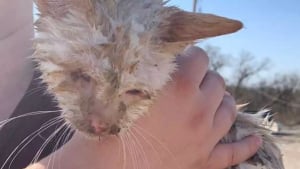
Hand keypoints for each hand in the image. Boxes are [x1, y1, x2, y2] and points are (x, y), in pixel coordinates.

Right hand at [27, 46, 260, 168]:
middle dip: (204, 78)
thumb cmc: (108, 128)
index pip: (200, 57)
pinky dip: (246, 145)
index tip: (181, 60)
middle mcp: (199, 110)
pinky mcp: (205, 161)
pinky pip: (234, 152)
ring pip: (229, 109)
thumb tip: (161, 61)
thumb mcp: (125, 89)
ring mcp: (205, 137)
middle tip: (188, 82)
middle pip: (218, 82)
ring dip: (221, 101)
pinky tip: (254, 139)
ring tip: (210, 100)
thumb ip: (147, 72)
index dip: (190, 56)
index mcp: (180, 88)